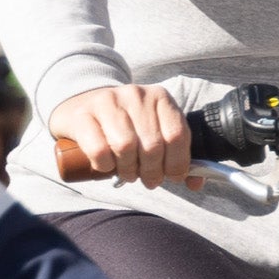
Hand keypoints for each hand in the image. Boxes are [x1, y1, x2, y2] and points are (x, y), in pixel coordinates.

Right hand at [47, 82, 193, 188]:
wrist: (83, 104)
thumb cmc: (125, 125)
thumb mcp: (155, 131)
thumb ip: (178, 155)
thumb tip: (196, 183)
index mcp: (160, 98)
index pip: (178, 135)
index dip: (177, 164)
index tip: (171, 176)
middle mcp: (136, 95)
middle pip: (152, 146)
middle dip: (152, 172)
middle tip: (146, 179)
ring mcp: (107, 101)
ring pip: (126, 146)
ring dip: (128, 170)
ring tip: (126, 173)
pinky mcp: (82, 115)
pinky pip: (98, 149)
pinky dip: (104, 165)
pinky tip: (105, 165)